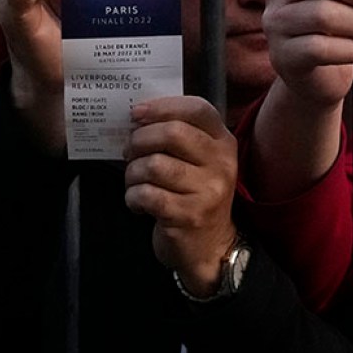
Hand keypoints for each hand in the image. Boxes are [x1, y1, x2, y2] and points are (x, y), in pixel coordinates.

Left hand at [124, 96, 238, 296]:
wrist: (210, 246)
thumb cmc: (195, 195)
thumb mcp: (199, 162)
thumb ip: (178, 137)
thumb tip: (137, 118)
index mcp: (223, 143)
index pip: (198, 109)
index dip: (163, 106)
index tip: (136, 114)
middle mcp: (221, 163)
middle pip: (172, 133)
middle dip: (139, 140)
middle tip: (129, 152)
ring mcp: (208, 190)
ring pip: (154, 165)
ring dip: (132, 173)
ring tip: (134, 182)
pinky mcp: (188, 215)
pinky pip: (147, 195)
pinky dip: (133, 197)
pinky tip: (139, 203)